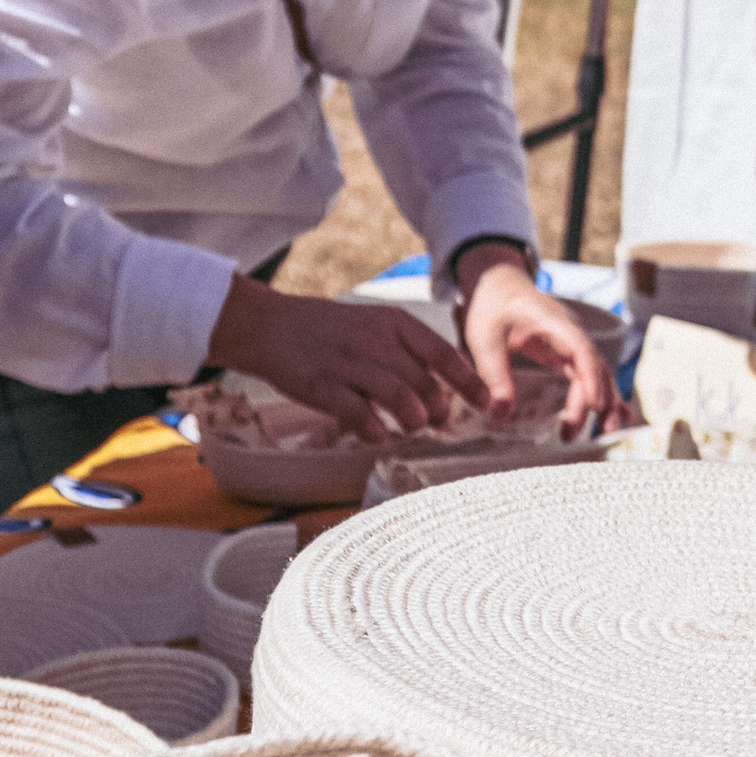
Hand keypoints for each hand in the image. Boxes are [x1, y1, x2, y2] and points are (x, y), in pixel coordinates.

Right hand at [205, 275, 486, 442]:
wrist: (270, 324)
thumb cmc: (328, 329)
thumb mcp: (373, 322)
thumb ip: (406, 349)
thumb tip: (444, 385)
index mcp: (392, 322)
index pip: (443, 353)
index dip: (469, 382)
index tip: (485, 402)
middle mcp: (374, 340)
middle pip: (425, 382)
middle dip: (439, 409)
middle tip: (438, 420)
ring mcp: (348, 363)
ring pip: (399, 399)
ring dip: (412, 421)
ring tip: (410, 427)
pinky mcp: (321, 386)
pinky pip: (359, 416)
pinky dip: (375, 431)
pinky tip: (377, 434)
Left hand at [456, 250, 614, 429]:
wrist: (499, 284)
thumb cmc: (493, 307)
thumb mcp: (485, 340)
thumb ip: (493, 376)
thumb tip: (500, 414)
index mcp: (555, 323)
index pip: (582, 351)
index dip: (591, 379)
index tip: (594, 407)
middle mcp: (571, 333)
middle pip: (595, 367)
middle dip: (600, 399)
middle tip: (593, 433)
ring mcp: (572, 343)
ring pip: (598, 373)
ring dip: (605, 400)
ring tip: (606, 431)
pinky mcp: (568, 353)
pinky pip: (589, 375)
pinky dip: (600, 394)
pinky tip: (608, 415)